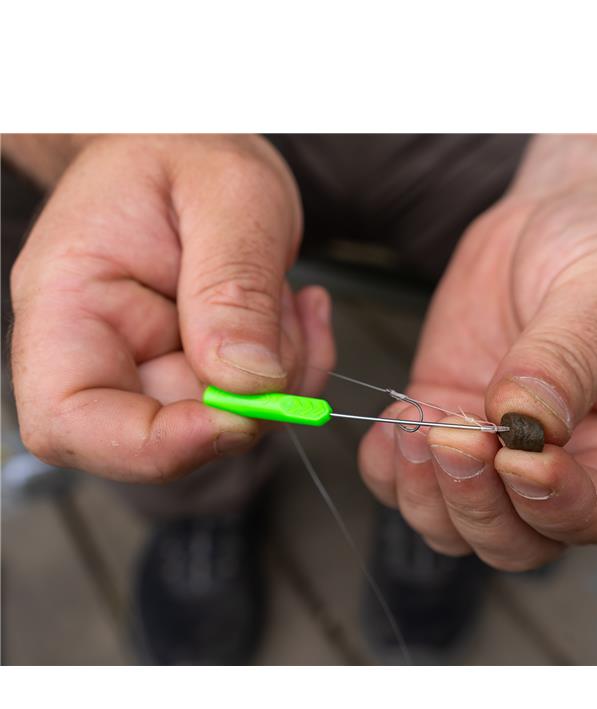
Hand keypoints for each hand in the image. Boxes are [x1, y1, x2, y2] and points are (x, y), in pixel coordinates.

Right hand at [11, 135, 333, 480]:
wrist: (197, 143)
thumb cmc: (191, 148)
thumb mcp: (229, 197)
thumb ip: (234, 288)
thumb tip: (248, 383)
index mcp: (68, 303)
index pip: (69, 419)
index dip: (151, 446)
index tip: (235, 417)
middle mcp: (101, 347)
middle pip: (162, 434)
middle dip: (245, 401)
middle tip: (287, 325)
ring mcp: (152, 363)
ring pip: (223, 423)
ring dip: (280, 376)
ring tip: (284, 295)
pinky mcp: (199, 368)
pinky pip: (254, 401)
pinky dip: (295, 368)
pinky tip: (297, 309)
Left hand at [359, 182, 596, 569]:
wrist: (556, 220)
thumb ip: (569, 360)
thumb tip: (525, 422)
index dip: (559, 504)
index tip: (520, 457)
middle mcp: (569, 473)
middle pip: (517, 542)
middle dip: (478, 504)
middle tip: (455, 437)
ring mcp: (499, 458)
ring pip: (454, 527)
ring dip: (427, 492)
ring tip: (420, 425)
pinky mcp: (448, 430)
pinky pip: (406, 484)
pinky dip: (388, 471)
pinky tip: (395, 424)